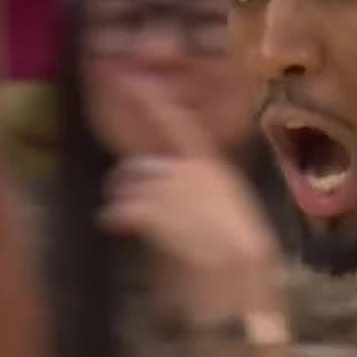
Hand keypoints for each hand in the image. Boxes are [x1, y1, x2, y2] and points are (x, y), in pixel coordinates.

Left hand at [98, 80, 281, 321]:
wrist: (240, 271)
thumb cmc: (245, 254)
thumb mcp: (234, 216)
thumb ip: (209, 200)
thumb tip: (192, 205)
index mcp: (214, 168)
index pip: (182, 127)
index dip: (156, 105)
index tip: (136, 84)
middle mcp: (190, 171)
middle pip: (145, 165)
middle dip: (128, 180)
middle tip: (120, 193)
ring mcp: (170, 189)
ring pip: (129, 184)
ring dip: (119, 199)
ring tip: (116, 217)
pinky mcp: (152, 210)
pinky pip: (121, 208)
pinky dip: (113, 216)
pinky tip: (111, 225)